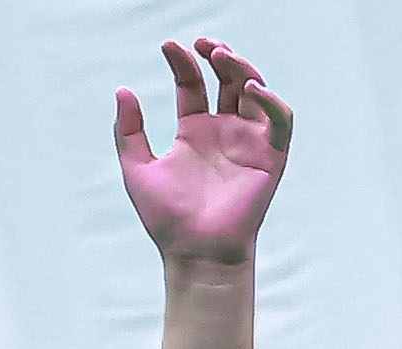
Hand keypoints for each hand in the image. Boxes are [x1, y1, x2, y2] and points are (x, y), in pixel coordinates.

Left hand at [113, 39, 291, 264]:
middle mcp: (223, 131)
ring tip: (222, 56)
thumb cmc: (167, 219)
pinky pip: (279, 120)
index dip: (182, 63)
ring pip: (254, 91)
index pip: (192, 85)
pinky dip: (271, 101)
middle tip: (204, 44)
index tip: (168, 46)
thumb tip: (122, 90)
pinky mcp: (269, 157)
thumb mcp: (137, 169)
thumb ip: (128, 132)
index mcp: (194, 131)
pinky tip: (251, 89)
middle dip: (219, 56)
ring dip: (243, 68)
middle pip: (227, 80)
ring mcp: (247, 142)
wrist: (194, 252)